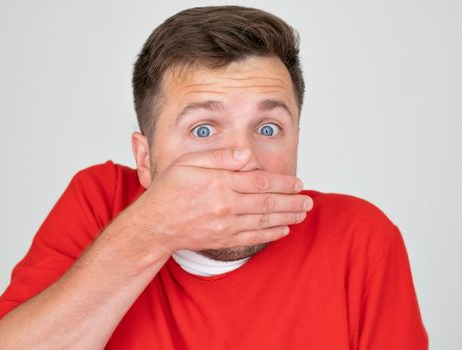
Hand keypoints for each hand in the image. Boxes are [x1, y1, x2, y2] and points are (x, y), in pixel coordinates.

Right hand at [123, 147, 312, 254]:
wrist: (154, 225)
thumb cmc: (169, 191)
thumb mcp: (188, 163)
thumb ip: (219, 157)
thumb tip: (246, 155)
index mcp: (219, 183)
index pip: (260, 182)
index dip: (282, 183)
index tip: (297, 183)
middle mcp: (225, 205)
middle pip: (268, 203)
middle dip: (292, 201)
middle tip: (308, 201)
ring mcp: (225, 226)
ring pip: (264, 221)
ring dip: (287, 217)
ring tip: (302, 214)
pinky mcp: (222, 240)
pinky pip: (253, 238)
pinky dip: (271, 234)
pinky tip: (284, 230)